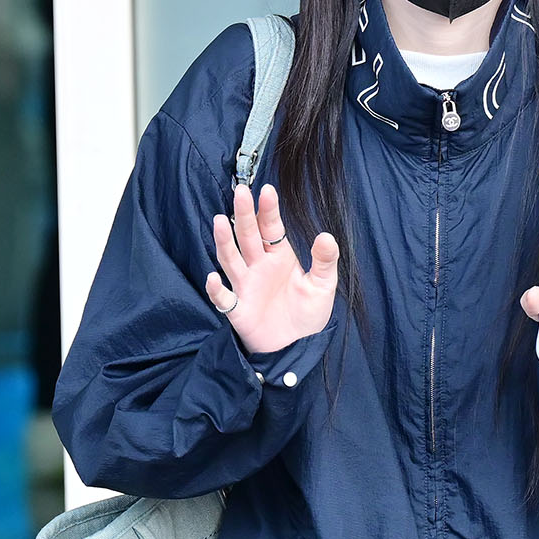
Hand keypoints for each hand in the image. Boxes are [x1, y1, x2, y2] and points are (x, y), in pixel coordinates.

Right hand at [205, 182, 339, 353]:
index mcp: (280, 257)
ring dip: (224, 242)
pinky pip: (224, 299)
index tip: (267, 191)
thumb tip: (326, 236)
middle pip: (248, 236)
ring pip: (231, 260)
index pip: (271, 229)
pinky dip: (216, 290)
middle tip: (240, 192)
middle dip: (244, 215)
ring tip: (220, 221)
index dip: (268, 211)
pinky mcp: (238, 310)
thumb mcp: (323, 286)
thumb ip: (324, 262)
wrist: (297, 347)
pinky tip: (211, 278)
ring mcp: (246, 286)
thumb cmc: (307, 313)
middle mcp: (259, 266)